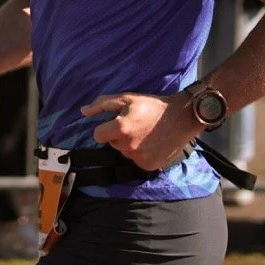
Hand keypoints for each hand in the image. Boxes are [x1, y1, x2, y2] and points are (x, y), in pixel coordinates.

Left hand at [80, 91, 199, 171]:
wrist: (181, 118)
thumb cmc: (152, 105)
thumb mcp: (127, 99)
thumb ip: (102, 105)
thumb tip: (83, 111)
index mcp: (120, 129)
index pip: (98, 135)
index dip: (105, 128)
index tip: (116, 122)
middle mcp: (128, 147)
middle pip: (112, 144)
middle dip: (119, 135)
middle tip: (135, 125)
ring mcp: (139, 158)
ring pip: (125, 152)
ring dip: (130, 144)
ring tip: (145, 133)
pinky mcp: (149, 166)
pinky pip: (137, 160)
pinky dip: (142, 153)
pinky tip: (152, 142)